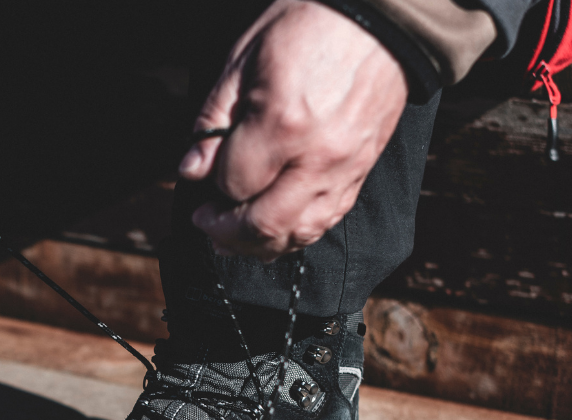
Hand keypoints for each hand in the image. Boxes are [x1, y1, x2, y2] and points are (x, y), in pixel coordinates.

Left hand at [179, 0, 407, 259]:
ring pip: (298, 233)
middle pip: (263, 224)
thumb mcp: (244, 58)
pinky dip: (295, 233)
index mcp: (281, 124)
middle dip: (226, 232)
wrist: (378, 18)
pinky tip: (274, 228)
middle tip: (206, 222)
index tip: (202, 175)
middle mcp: (316, 157)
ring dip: (259, 245)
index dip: (210, 187)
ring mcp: (344, 169)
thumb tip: (192, 169)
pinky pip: (327, 221)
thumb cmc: (309, 26)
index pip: (232, 184)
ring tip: (233, 236)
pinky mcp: (361, 172)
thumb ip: (214, 119)